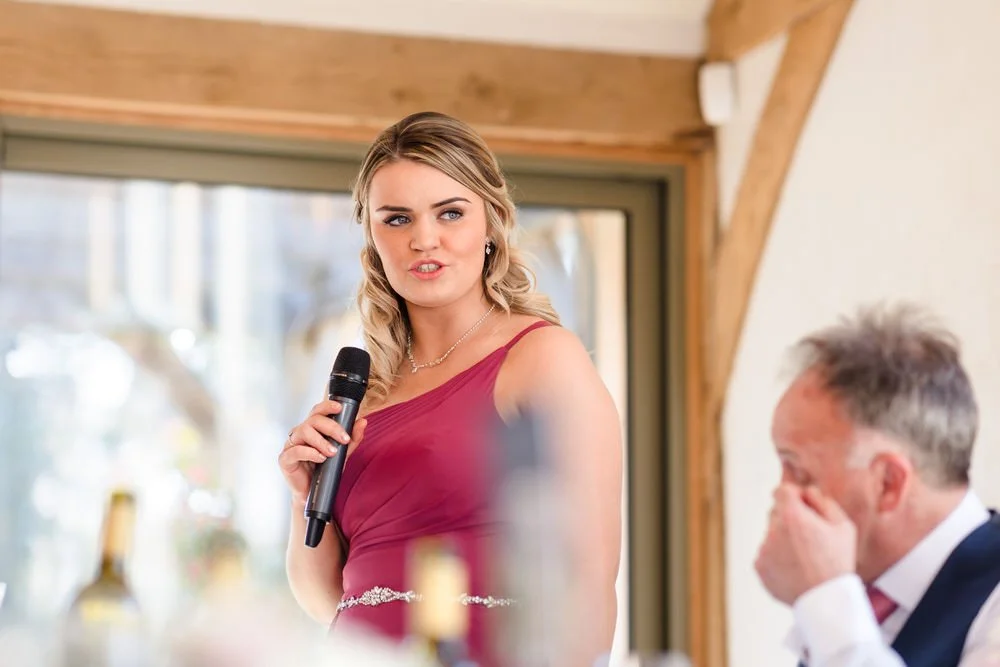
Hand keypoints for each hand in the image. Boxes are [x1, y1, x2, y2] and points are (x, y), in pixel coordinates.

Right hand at [278, 400, 368, 504]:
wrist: (313, 493)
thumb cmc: (324, 470)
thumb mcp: (343, 453)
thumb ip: (352, 438)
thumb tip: (362, 422)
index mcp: (312, 428)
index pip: (317, 411)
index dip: (327, 406)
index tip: (340, 408)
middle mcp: (300, 433)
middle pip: (313, 419)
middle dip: (332, 427)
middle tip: (344, 439)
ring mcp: (291, 445)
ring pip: (304, 431)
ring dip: (321, 441)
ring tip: (332, 452)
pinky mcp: (285, 458)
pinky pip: (295, 450)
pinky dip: (310, 453)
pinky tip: (320, 458)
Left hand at [754, 483, 856, 604]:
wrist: (827, 600)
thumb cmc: (838, 561)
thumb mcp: (843, 526)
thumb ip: (823, 501)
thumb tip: (806, 491)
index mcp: (792, 516)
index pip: (781, 490)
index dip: (793, 496)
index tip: (802, 506)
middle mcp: (773, 529)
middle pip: (775, 512)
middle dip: (789, 519)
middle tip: (808, 537)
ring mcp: (764, 549)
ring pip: (771, 534)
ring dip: (783, 539)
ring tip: (804, 557)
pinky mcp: (759, 566)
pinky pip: (766, 554)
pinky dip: (777, 558)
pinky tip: (795, 568)